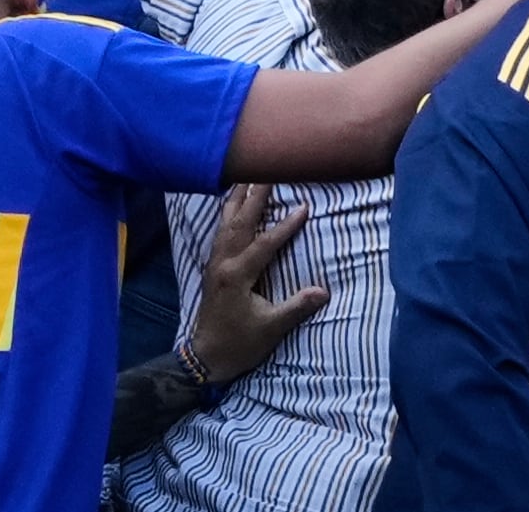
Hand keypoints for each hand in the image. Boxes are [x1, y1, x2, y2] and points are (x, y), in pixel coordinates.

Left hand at [180, 185, 329, 385]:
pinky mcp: (213, 269)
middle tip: (267, 169)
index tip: (305, 206)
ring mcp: (215, 264)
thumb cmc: (239, 345)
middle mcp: (223, 264)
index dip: (286, 225)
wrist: (205, 359)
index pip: (265, 243)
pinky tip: (233, 205)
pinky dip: (229, 213)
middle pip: (239, 222)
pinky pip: (221, 232)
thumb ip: (296, 307)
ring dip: (238, 199)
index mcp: (237, 276)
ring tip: (248, 176)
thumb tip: (323, 291)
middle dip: (254, 195)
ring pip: (226, 223)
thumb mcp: (271, 329)